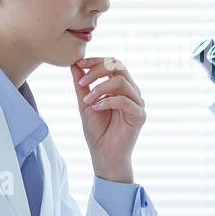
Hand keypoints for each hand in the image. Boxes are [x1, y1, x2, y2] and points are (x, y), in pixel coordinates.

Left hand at [72, 56, 144, 181]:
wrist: (104, 155)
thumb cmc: (97, 131)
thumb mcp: (85, 103)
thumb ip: (82, 84)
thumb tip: (75, 64)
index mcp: (120, 87)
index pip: (112, 63)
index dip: (95, 60)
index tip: (78, 64)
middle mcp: (131, 92)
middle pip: (119, 66)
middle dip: (97, 70)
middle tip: (82, 82)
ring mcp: (137, 103)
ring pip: (121, 81)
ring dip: (100, 88)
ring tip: (86, 100)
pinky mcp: (139, 116)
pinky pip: (125, 100)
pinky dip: (107, 101)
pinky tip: (96, 107)